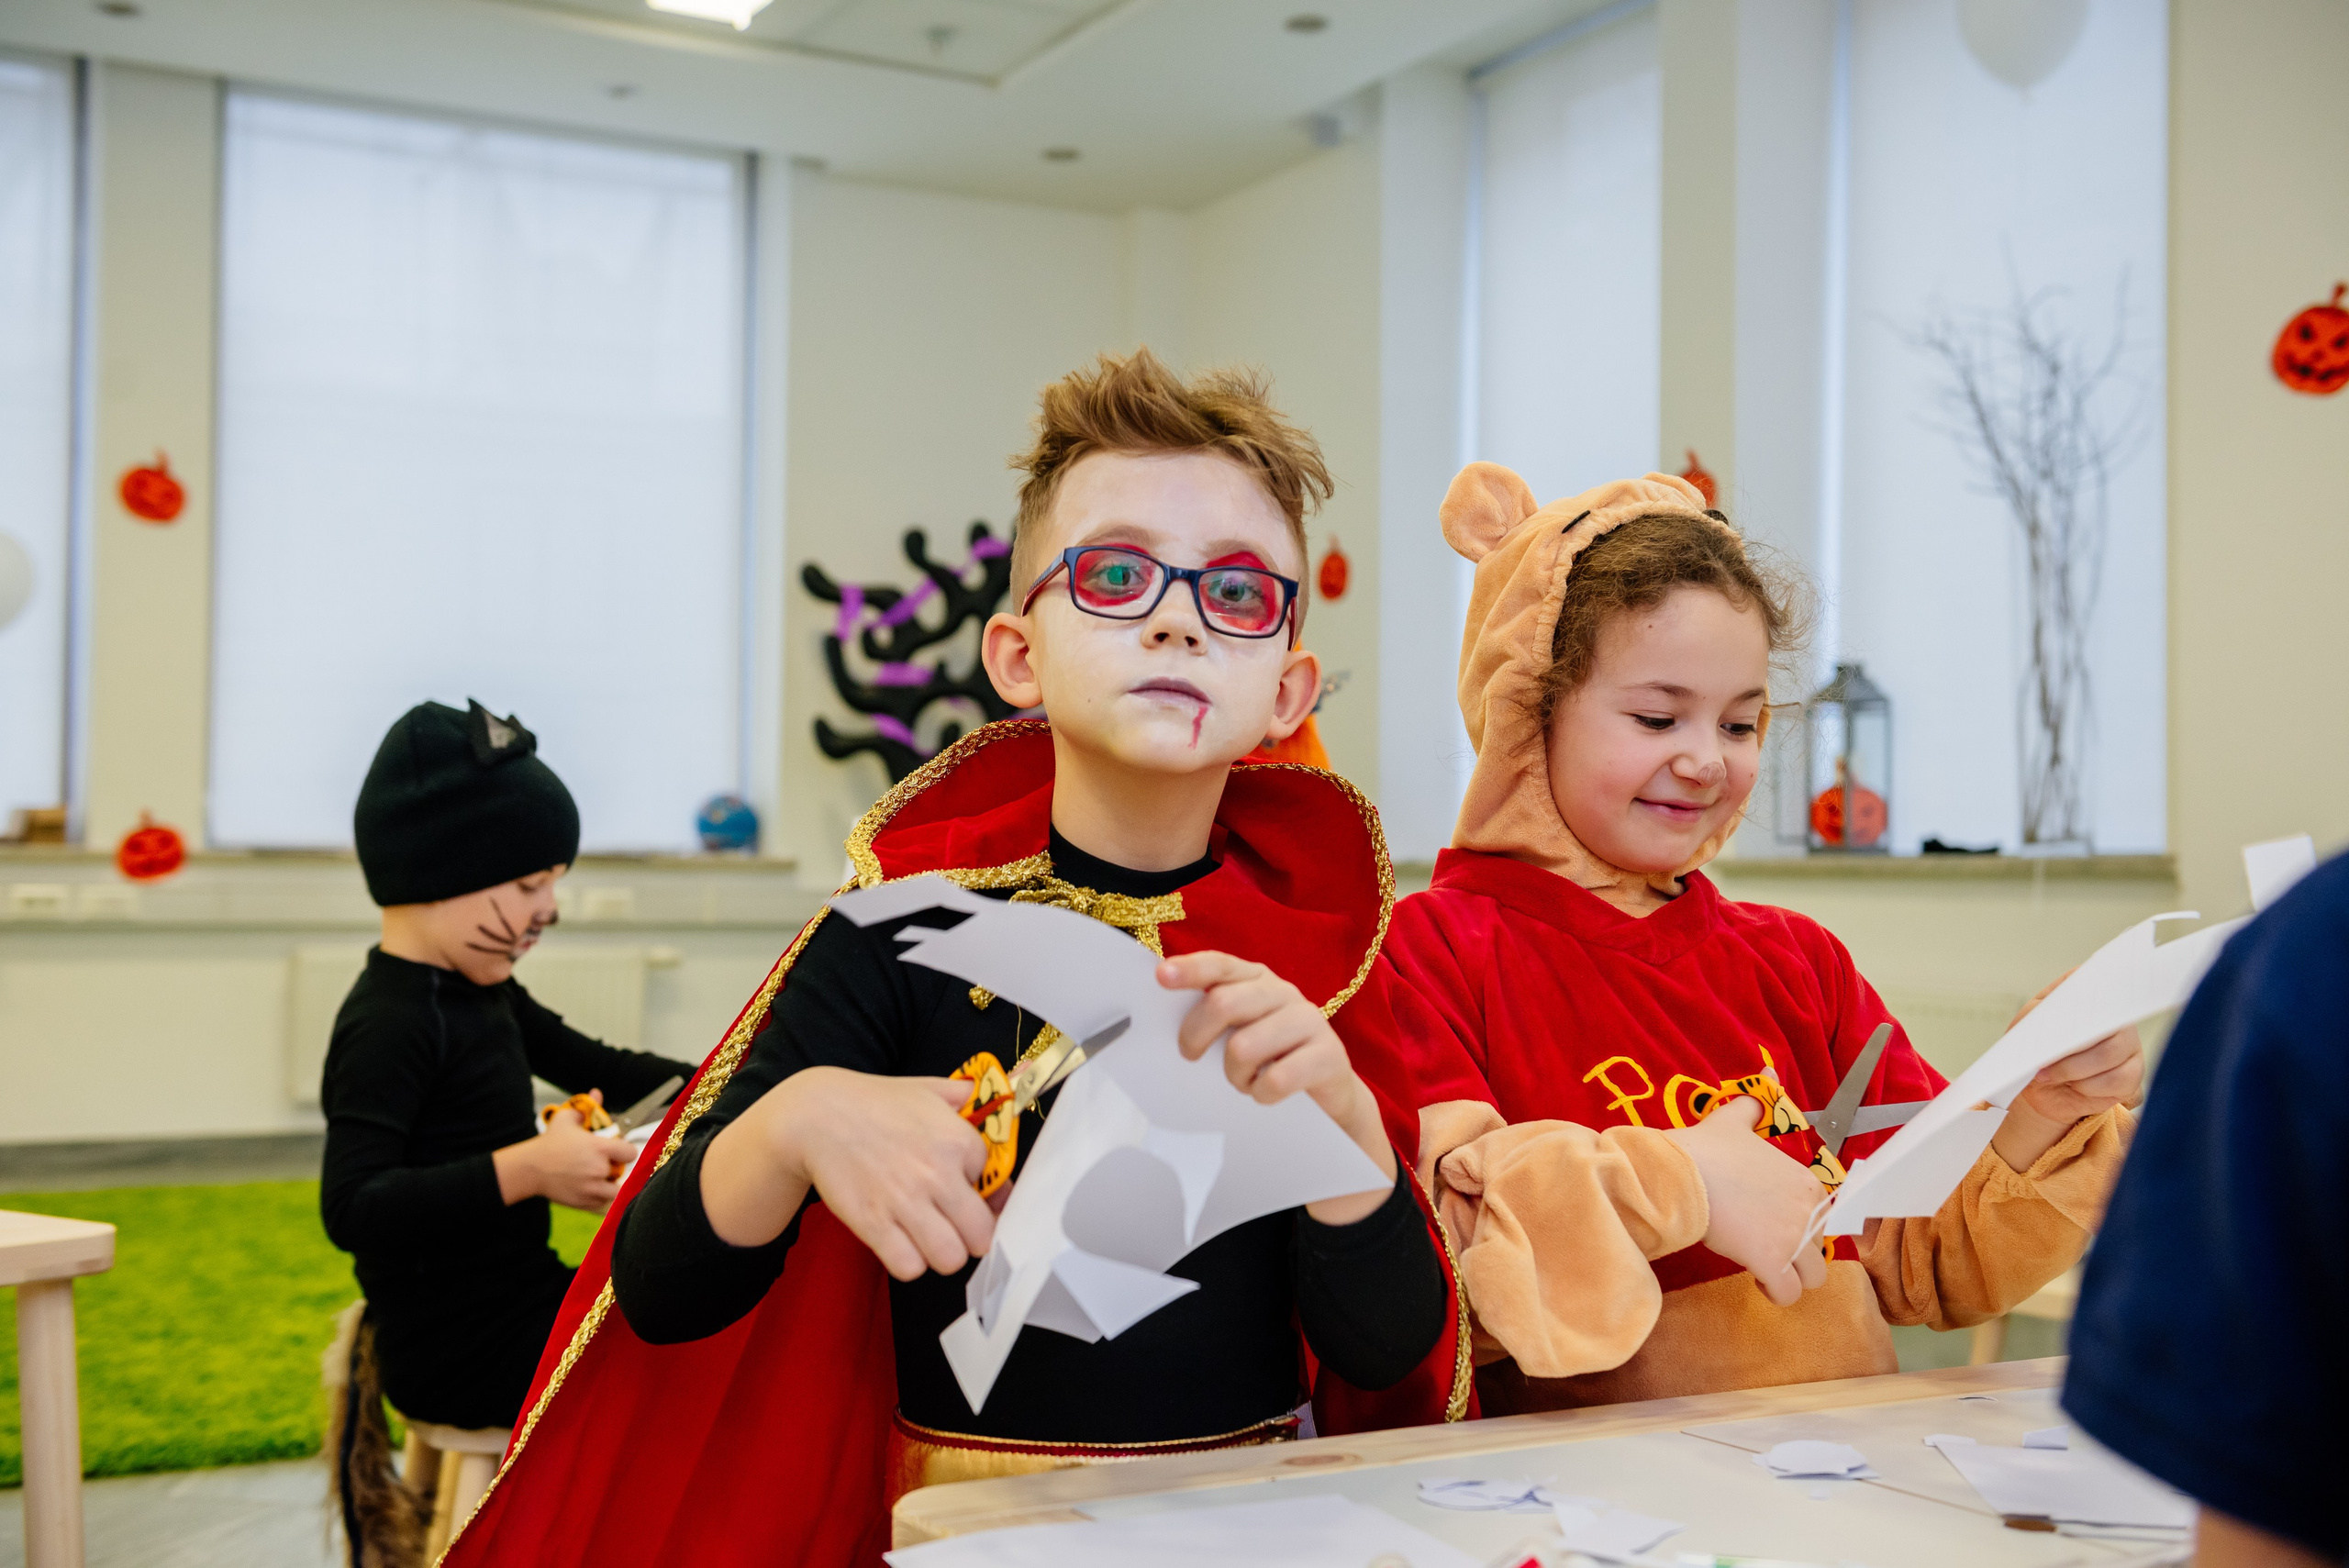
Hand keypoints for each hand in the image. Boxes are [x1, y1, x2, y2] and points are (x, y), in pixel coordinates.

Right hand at [494, 1104, 631, 1211]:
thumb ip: (586, 1107)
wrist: (530, 1168)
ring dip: (608, 1184)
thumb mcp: (566, 1118)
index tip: (617, 1150)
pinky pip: (602, 1202)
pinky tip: (587, 1186)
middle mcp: (599, 1170)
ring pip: (615, 1190)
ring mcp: (592, 1189)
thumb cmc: (550, 1143)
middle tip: (600, 1163)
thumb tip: (596, 1093)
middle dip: (614, 1167)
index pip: (630, 1153)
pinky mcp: (584, 1202)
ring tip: (596, 1177)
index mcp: (600, 1149)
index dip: (625, 1151)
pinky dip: (599, 1196)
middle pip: (622, 1171)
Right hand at [709, 1067, 995, 1281]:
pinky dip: (908, 1262)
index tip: (963, 1189)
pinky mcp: (873, 1224)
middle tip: (955, 1227)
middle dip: (971, 1237)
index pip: (996, 1190)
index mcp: (959, 1141)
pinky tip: (901, 1244)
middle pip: (981, 1236)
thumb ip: (965, 1095)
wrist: (817, 1115)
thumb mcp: (928, 1088)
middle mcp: (938, 1174)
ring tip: (928, 1239)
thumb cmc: (874, 1101)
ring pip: (949, 1259)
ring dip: (941, 1254)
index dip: (981, 1193)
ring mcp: (905, 1202)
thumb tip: (995, 1102)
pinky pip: (908, 1267)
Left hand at [1157, 950, 1397, 1225]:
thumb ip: (1212, 1014)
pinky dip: (1261, 1093)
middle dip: (1196, 1035)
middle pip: (1224, 1004)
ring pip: (1244, 1047)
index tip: (1161, 977)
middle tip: (1190, 1056)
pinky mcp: (1329, 1055)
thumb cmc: (1271, 1057)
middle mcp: (1283, 992)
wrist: (1330, 1090)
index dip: (1191, 969)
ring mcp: (1309, 1020)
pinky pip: (1277, 1079)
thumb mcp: (1240, 1029)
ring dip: (1234, 1075)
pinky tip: (1266, 1092)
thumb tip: (1166, 1013)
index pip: (1221, 965)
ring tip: (1243, 1081)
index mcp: (1256, 979)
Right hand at [1660, 1098, 1829, 1306]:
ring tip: (1762, 1268)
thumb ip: (1753, 1106)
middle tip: (1765, 1247)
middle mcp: (1808, 1212)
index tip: (1771, 1223)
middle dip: (1796, 1253)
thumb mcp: (1732, 1120)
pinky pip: (1789, 1294)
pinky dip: (1775, 1292)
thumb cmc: (1706, 1149)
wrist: (1682, 1174)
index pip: (1823, 1217)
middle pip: (1820, 1249)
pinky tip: (1756, 1281)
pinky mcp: (1773, 1264)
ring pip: (1813, 1277)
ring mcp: (1793, 1240)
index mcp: (1805, 1181)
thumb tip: (1768, 1077)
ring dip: (1790, 1276)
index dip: (1799, 1224)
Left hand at [1988, 969, 2145, 1170]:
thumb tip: (2053, 1013)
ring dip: (2075, 1074)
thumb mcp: (2025, 1024)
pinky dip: (2085, 1091)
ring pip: (2115, 1063)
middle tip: (2045, 1062)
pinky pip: (2115, 1089)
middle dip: (2076, 1053)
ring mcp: (2130, 1050)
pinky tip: (2065, 1092)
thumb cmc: (2029, 1046)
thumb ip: (2040, 1015)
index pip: (2110, 987)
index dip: (2098, 1001)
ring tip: (2045, 1078)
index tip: (2078, 1013)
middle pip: (2115, 1033)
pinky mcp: (2132, 1080)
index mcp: (2094, 996)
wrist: (2033, 1082)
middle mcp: (2120, 1020)